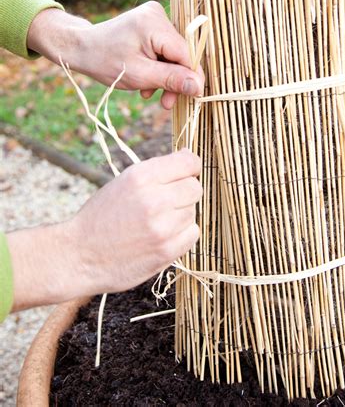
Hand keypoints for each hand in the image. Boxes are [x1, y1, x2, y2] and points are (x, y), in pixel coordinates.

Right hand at [7, 150, 201, 309]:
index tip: (188, 172)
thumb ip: (157, 170)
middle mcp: (154, 199)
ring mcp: (162, 227)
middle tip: (166, 202)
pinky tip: (161, 237)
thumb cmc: (102, 216)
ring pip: (193, 211)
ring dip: (180, 215)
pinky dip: (182, 235)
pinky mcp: (166, 251)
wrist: (79, 256)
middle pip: (195, 188)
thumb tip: (189, 157)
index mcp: (141, 177)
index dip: (191, 166)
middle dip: (185, 193)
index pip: (189, 162)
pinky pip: (192, 234)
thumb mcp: (124, 182)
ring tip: (155, 223)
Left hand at [27, 2, 203, 108]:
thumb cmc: (104, 61)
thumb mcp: (139, 75)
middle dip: (174, 79)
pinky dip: (158, 66)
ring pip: (174, 54)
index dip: (190, 78)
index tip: (191, 99)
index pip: (186, 54)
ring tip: (148, 92)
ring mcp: (155, 17)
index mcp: (154, 24)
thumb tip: (199, 87)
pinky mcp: (152, 23)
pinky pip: (165, 48)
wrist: (81, 47)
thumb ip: (171, 80)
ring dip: (165, 75)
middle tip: (165, 103)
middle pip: (181, 54)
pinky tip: (146, 80)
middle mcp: (158, 14)